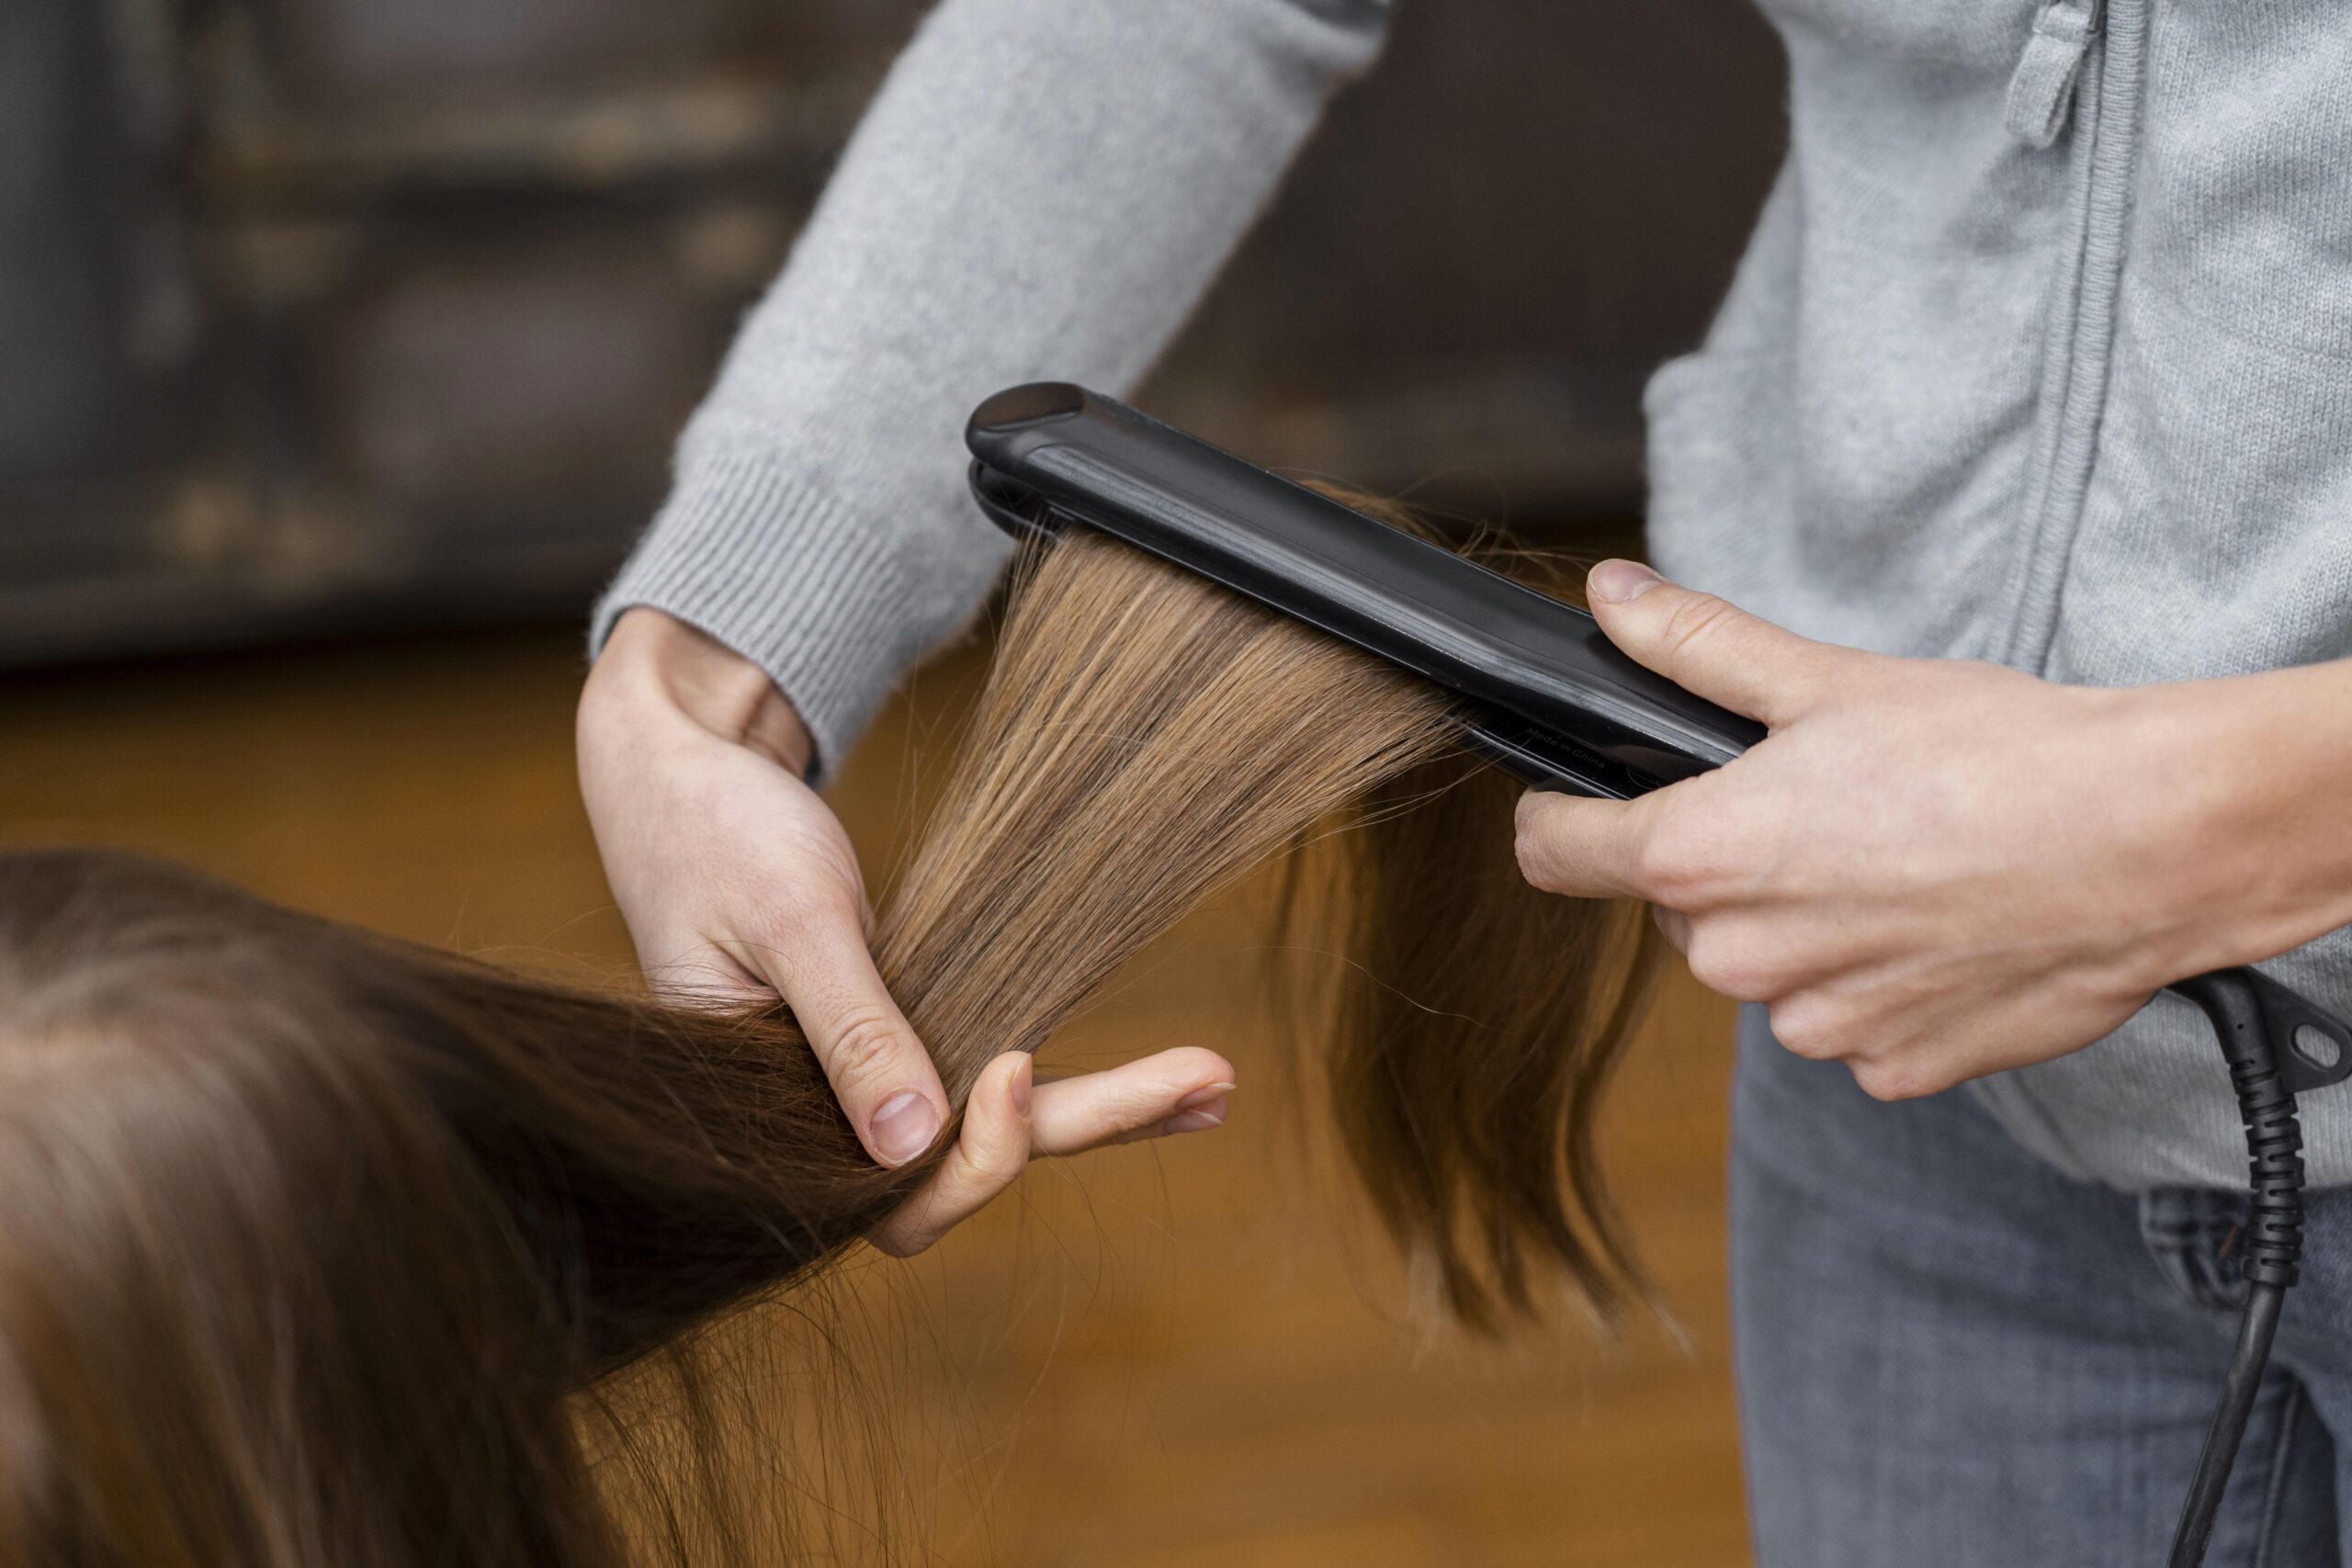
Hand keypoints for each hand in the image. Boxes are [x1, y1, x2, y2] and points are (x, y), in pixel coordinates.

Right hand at [579, 609, 1235, 1248]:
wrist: (680, 773)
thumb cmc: (715, 834)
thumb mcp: (791, 921)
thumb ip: (851, 1030)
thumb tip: (914, 1141)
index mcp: (764, 1125)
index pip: (893, 1202)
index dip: (972, 1158)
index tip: (1011, 1063)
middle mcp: (817, 1126)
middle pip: (964, 1176)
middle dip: (1088, 1130)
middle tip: (1211, 1079)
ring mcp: (859, 1086)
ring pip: (991, 1131)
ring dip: (1106, 1112)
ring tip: (1217, 1082)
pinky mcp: (895, 1039)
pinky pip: (985, 1077)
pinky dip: (1071, 1077)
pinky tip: (1170, 1078)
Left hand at [1511, 561, 2278, 1100]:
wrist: (2151, 841)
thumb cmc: (1997, 754)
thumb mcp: (1827, 680)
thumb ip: (1696, 646)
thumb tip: (1611, 599)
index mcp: (1702, 856)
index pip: (1557, 854)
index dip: (1555, 820)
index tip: (1568, 807)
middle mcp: (1741, 958)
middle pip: (1680, 909)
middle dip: (1727, 864)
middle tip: (1821, 811)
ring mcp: (1817, 1026)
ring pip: (1768, 970)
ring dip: (1804, 928)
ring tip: (1897, 863)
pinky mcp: (1891, 1067)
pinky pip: (1848, 1022)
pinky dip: (1877, 981)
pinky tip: (1940, 926)